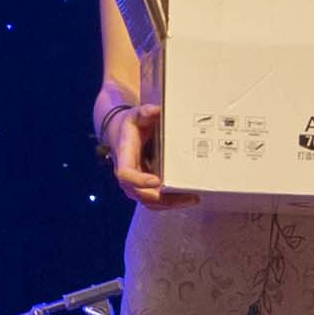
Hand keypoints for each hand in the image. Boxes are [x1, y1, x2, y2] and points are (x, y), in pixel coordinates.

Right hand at [89, 82, 177, 209]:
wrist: (120, 133)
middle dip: (164, 198)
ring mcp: (135, 185)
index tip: (157, 181)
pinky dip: (171, 202)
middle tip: (188, 195)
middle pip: (142, 195)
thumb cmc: (130, 125)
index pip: (126, 175)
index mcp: (124, 158)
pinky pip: (156, 200)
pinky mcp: (144, 187)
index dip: (140, 180)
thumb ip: (145, 112)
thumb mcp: (135, 115)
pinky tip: (188, 198)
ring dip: (171, 204)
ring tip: (192, 199)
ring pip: (150, 202)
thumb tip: (157, 110)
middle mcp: (127, 176)